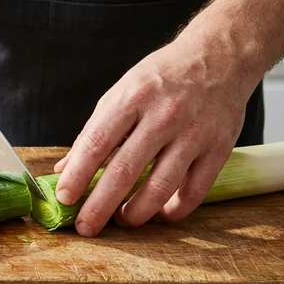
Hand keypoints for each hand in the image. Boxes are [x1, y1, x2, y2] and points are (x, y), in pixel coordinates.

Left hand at [52, 39, 254, 236]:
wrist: (219, 57)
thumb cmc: (161, 78)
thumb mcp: (120, 94)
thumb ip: (93, 133)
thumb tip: (64, 170)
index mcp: (131, 99)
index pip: (96, 144)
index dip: (78, 175)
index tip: (65, 198)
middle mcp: (163, 116)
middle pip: (125, 171)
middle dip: (100, 205)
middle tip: (86, 227)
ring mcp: (194, 133)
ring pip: (161, 186)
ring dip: (137, 212)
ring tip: (122, 221)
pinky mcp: (219, 148)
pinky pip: (195, 191)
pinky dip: (175, 210)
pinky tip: (159, 215)